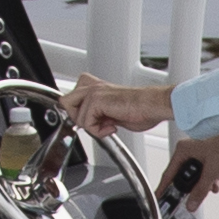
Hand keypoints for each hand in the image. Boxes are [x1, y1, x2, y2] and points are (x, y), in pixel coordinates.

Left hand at [61, 73, 177, 135]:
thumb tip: (90, 124)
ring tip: (109, 126)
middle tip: (97, 124)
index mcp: (97, 87)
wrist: (152, 106)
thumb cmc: (141, 109)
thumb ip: (98, 114)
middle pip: (65, 102)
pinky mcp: (97, 100)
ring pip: (75, 115)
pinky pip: (86, 122)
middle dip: (79, 119)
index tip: (93, 123)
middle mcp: (93, 87)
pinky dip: (98, 131)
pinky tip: (112, 127)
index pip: (71, 97)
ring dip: (92, 127)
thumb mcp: (113, 113)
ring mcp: (94, 92)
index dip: (77, 113)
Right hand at [159, 133, 218, 205]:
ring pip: (196, 174)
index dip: (164, 186)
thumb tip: (192, 202)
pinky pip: (207, 171)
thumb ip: (200, 190)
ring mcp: (202, 152)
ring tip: (207, 190)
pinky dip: (210, 179)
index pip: (169, 172)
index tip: (160, 195)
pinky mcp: (213, 155)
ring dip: (202, 184)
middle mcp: (191, 149)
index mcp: (184, 149)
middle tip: (188, 197)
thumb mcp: (211, 172)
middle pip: (183, 174)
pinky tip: (215, 185)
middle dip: (189, 186)